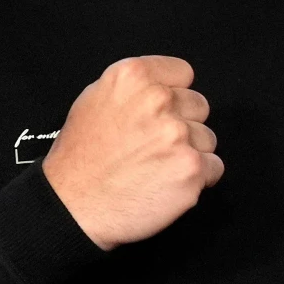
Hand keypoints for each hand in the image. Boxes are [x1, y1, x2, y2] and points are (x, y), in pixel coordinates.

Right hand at [42, 56, 223, 250]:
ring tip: (154, 168)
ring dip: (189, 153)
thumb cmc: (79, 161)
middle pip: (199, 105)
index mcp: (133, 77)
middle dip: (182, 124)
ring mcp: (177, 135)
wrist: (69, 210)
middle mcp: (158, 100)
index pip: (183, 73)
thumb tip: (167, 86)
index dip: (173, 96)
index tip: (159, 114)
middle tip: (150, 147)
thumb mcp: (95, 101)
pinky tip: (165, 185)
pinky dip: (197, 179)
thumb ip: (136, 88)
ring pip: (207, 137)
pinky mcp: (191, 168)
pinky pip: (214, 167)